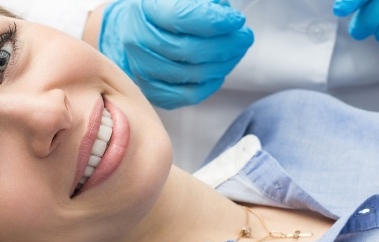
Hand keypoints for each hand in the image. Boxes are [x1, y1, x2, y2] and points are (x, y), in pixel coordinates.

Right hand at [99, 0, 254, 108]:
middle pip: (190, 50)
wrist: (133, 30)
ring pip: (192, 75)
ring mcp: (143, 68)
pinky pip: (187, 95)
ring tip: (236, 52)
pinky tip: (218, 71)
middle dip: (226, 45)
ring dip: (224, 64)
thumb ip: (204, 3)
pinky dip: (210, 84)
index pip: (181, 17)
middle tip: (244, 38)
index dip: (215, 21)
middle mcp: (139, 40)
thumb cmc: (164, 10)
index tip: (236, 20)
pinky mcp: (152, 90)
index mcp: (146, 10)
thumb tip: (227, 17)